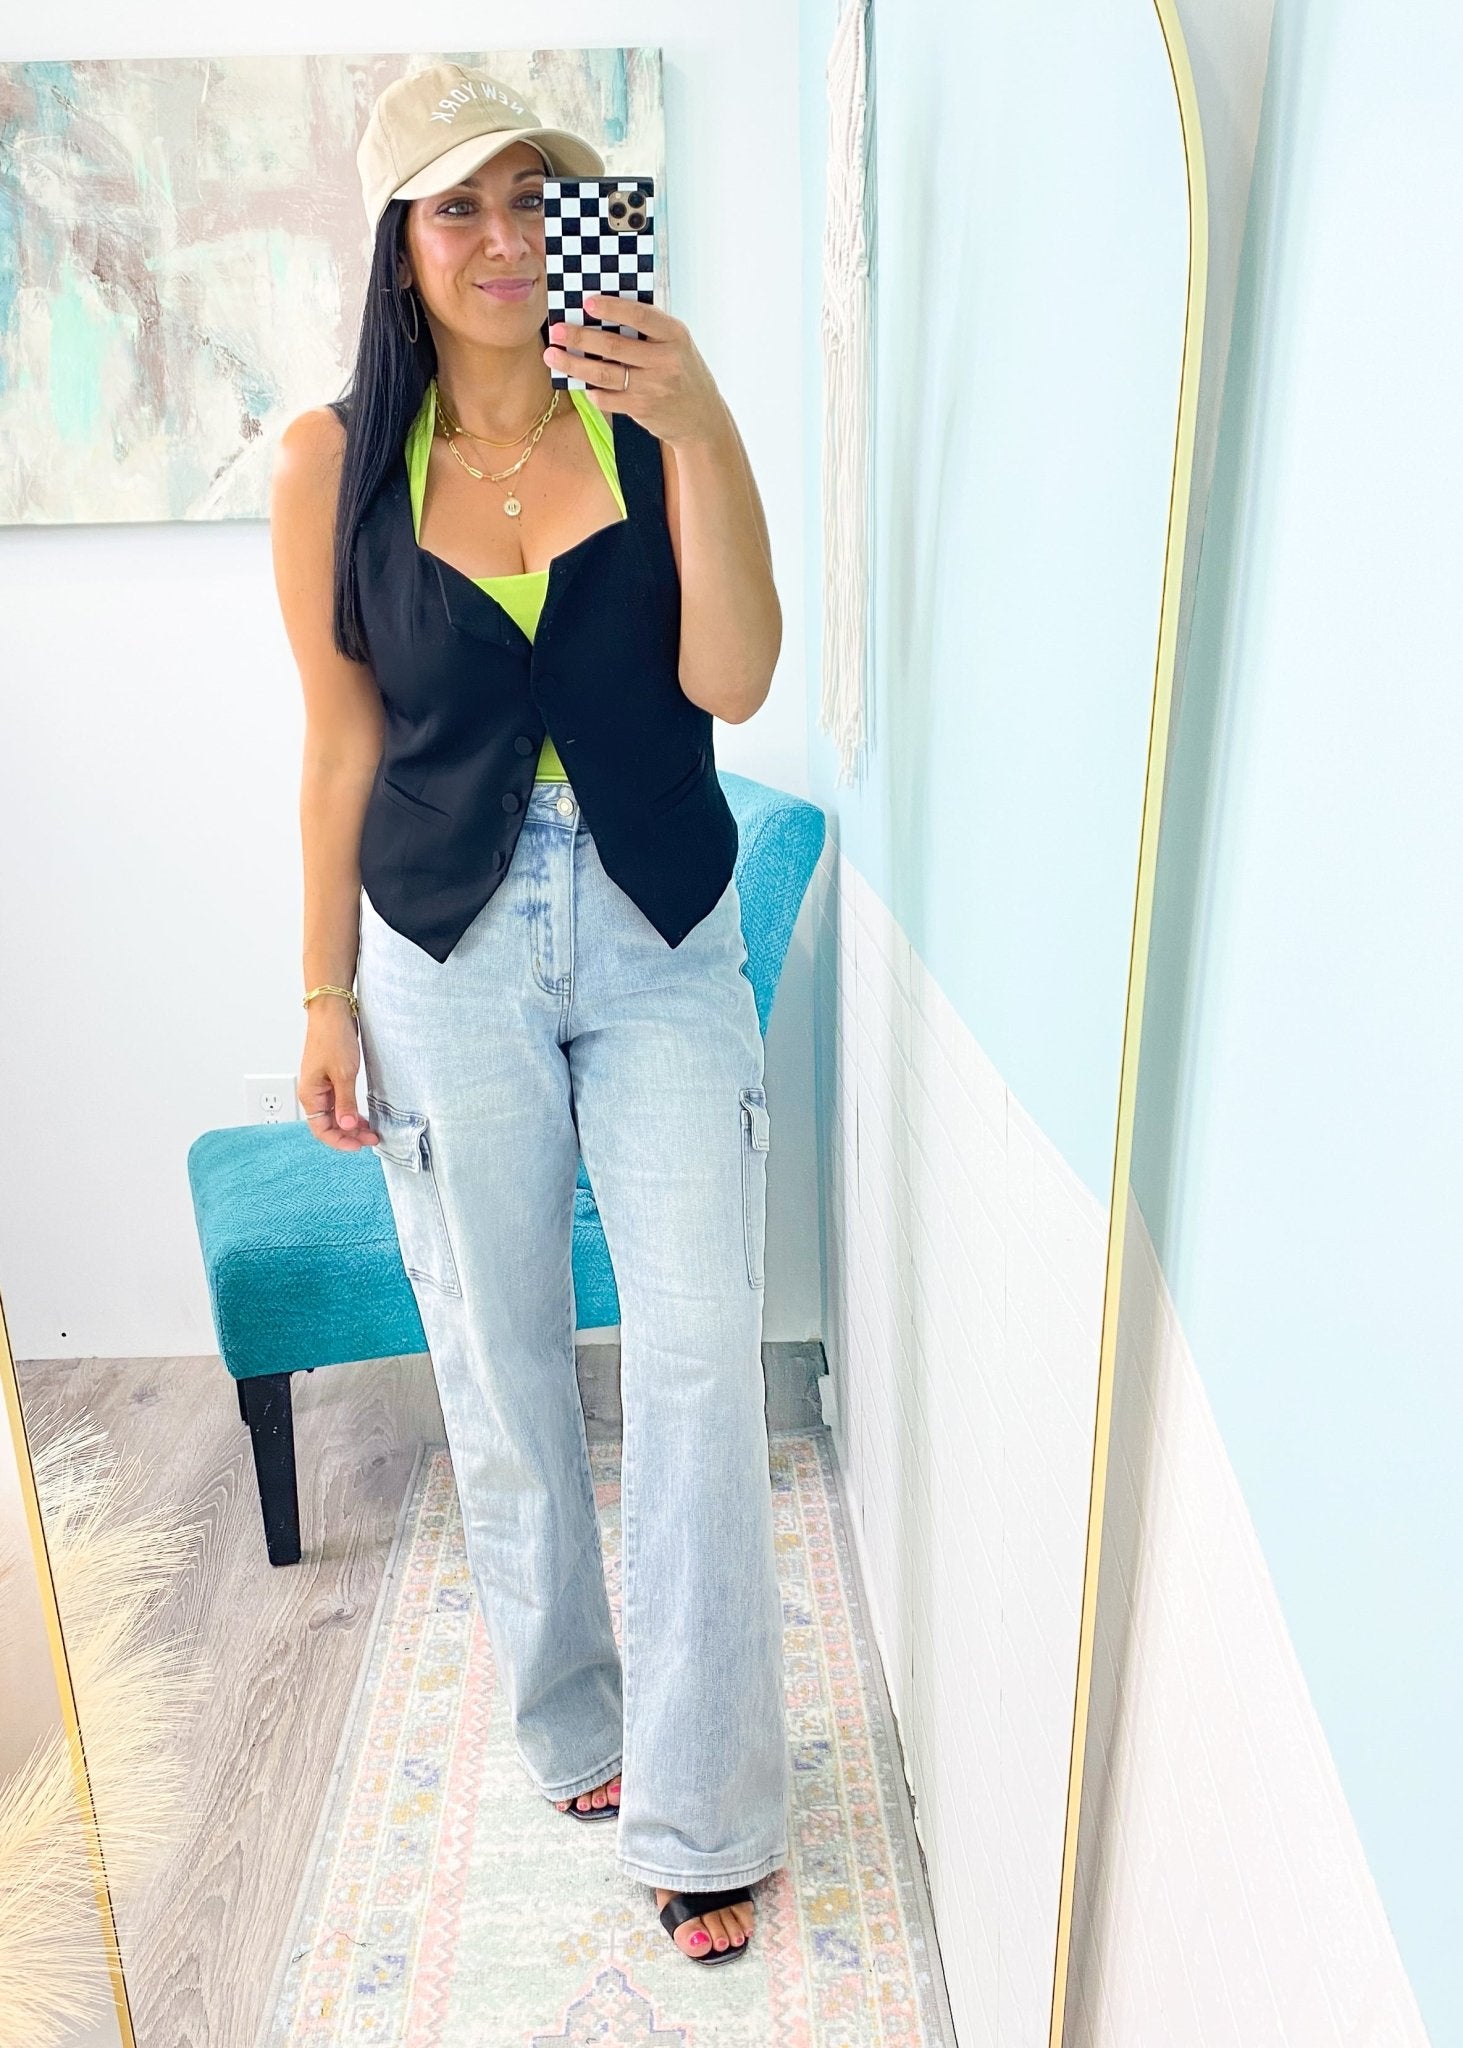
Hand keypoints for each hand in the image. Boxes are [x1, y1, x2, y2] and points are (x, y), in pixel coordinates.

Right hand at [299, 1009, 379, 1149]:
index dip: (340, 1141)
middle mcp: (313, 1093)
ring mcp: (322, 1086)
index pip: (322, 1130)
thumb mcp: (343, 1074)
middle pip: (329, 1125)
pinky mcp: (331, 1078)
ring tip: (371, 1130)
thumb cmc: (333, 1037)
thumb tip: (347, 1127)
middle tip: (372, 1138)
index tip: (360, 1145)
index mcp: (310, 1095)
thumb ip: (345, 1103)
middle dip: (350, 1135)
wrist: (332, 1011)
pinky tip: (363, 1116)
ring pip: (335, 1115)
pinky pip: (339, 1103)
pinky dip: (351, 1112)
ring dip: (351, 1125)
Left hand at [544, 294, 729, 448]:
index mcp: (675, 335)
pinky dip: (591, 390)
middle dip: (580, 336)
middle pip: (614, 345)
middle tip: (556, 330)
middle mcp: (666, 360)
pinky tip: (581, 383)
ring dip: (574, 364)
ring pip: (604, 373)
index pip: (641, 315)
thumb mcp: (677, 345)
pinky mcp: (642, 409)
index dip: (612, 307)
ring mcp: (653, 387)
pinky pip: (607, 398)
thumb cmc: (683, 374)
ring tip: (552, 355)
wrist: (703, 420)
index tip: (586, 302)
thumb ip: (649, 329)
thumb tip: (602, 313)